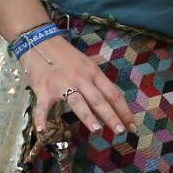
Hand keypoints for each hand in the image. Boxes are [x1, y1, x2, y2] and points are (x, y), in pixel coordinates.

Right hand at [20, 35, 134, 135]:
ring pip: (78, 102)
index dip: (124, 111)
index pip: (113, 94)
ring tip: (98, 130)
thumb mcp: (86, 63)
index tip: (132, 126)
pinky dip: (41, 118)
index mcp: (93, 72)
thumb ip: (96, 80)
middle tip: (120, 131)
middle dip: (111, 116)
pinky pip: (43, 107)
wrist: (40, 41)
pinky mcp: (44, 89)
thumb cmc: (65, 55)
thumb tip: (110, 100)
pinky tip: (42, 130)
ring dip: (88, 117)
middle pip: (99, 100)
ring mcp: (62, 84)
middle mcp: (81, 78)